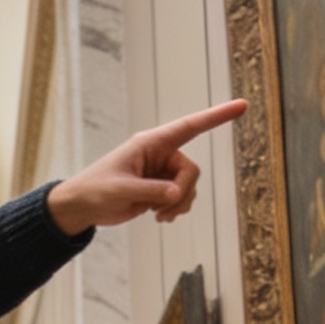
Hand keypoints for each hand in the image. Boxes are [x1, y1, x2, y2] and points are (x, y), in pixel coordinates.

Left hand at [46, 100, 248, 233]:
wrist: (82, 206)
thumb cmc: (95, 190)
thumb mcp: (121, 191)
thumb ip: (151, 191)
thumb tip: (176, 194)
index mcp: (150, 143)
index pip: (190, 126)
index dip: (217, 116)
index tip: (242, 106)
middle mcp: (159, 154)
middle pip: (191, 170)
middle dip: (182, 192)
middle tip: (163, 209)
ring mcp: (161, 172)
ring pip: (189, 186)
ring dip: (179, 204)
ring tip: (159, 216)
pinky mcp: (160, 188)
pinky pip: (182, 197)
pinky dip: (176, 209)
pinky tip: (159, 217)